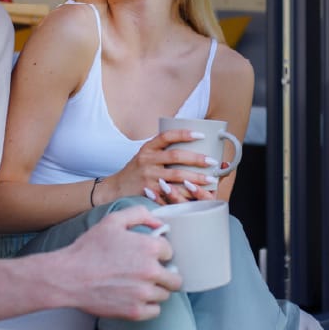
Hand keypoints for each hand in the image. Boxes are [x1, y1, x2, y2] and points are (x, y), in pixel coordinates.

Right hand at [58, 206, 182, 319]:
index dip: (159, 253)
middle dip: (165, 274)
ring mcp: (144, 293)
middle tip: (148, 273)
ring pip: (165, 294)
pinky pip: (155, 311)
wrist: (68, 277)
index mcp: (149, 247)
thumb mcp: (113, 221)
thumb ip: (140, 214)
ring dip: (155, 290)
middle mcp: (151, 271)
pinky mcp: (135, 312)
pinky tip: (135, 297)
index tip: (148, 256)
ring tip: (137, 285)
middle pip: (175, 277)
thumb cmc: (89, 248)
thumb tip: (159, 224)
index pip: (170, 252)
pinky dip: (148, 306)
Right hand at [104, 130, 220, 204]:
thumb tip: (190, 140)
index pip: (167, 136)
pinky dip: (185, 194)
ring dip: (196, 178)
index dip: (184, 134)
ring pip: (176, 176)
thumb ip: (162, 149)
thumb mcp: (145, 154)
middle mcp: (147, 160)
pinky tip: (197, 195)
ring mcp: (148, 177)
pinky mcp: (149, 192)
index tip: (201, 134)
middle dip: (197, 159)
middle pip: (175, 156)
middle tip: (213, 161)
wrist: (115, 189)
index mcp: (148, 148)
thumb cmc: (136, 170)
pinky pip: (170, 193)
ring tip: (211, 179)